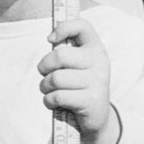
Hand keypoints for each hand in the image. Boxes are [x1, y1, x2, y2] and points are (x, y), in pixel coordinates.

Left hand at [38, 17, 119, 143]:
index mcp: (95, 49)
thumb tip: (51, 35)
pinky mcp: (91, 100)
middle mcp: (100, 62)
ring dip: (45, 87)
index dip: (63, 28)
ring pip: (55, 79)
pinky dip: (49, 101)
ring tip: (52, 92)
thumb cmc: (77, 86)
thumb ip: (65, 50)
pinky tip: (56, 103)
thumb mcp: (75, 65)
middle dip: (44, 68)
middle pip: (59, 56)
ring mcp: (98, 81)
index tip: (51, 40)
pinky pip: (57, 96)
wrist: (96, 118)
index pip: (82, 26)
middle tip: (46, 76)